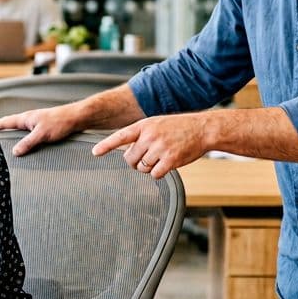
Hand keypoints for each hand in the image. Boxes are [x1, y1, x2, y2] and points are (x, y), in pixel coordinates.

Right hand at [0, 103, 82, 155]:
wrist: (76, 118)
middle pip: (9, 125)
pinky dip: (21, 139)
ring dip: (10, 134)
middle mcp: (29, 119)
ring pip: (19, 130)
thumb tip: (15, 152)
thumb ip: (28, 143)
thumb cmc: (60, 122)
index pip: (5, 122)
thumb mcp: (42, 134)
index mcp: (25, 118)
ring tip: (2, 142)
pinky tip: (23, 145)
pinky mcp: (43, 128)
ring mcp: (35, 123)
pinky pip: (27, 134)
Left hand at [91, 112, 211, 178]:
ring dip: (149, 167)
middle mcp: (150, 136)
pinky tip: (167, 164)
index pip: (120, 136)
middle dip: (135, 162)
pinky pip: (155, 174)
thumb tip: (126, 152)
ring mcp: (160, 148)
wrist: (202, 129)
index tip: (95, 153)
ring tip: (161, 157)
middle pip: (130, 158)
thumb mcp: (156, 124)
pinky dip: (159, 173)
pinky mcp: (170, 160)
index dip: (106, 145)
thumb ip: (141, 135)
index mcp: (144, 126)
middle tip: (147, 158)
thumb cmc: (178, 128)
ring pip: (142, 168)